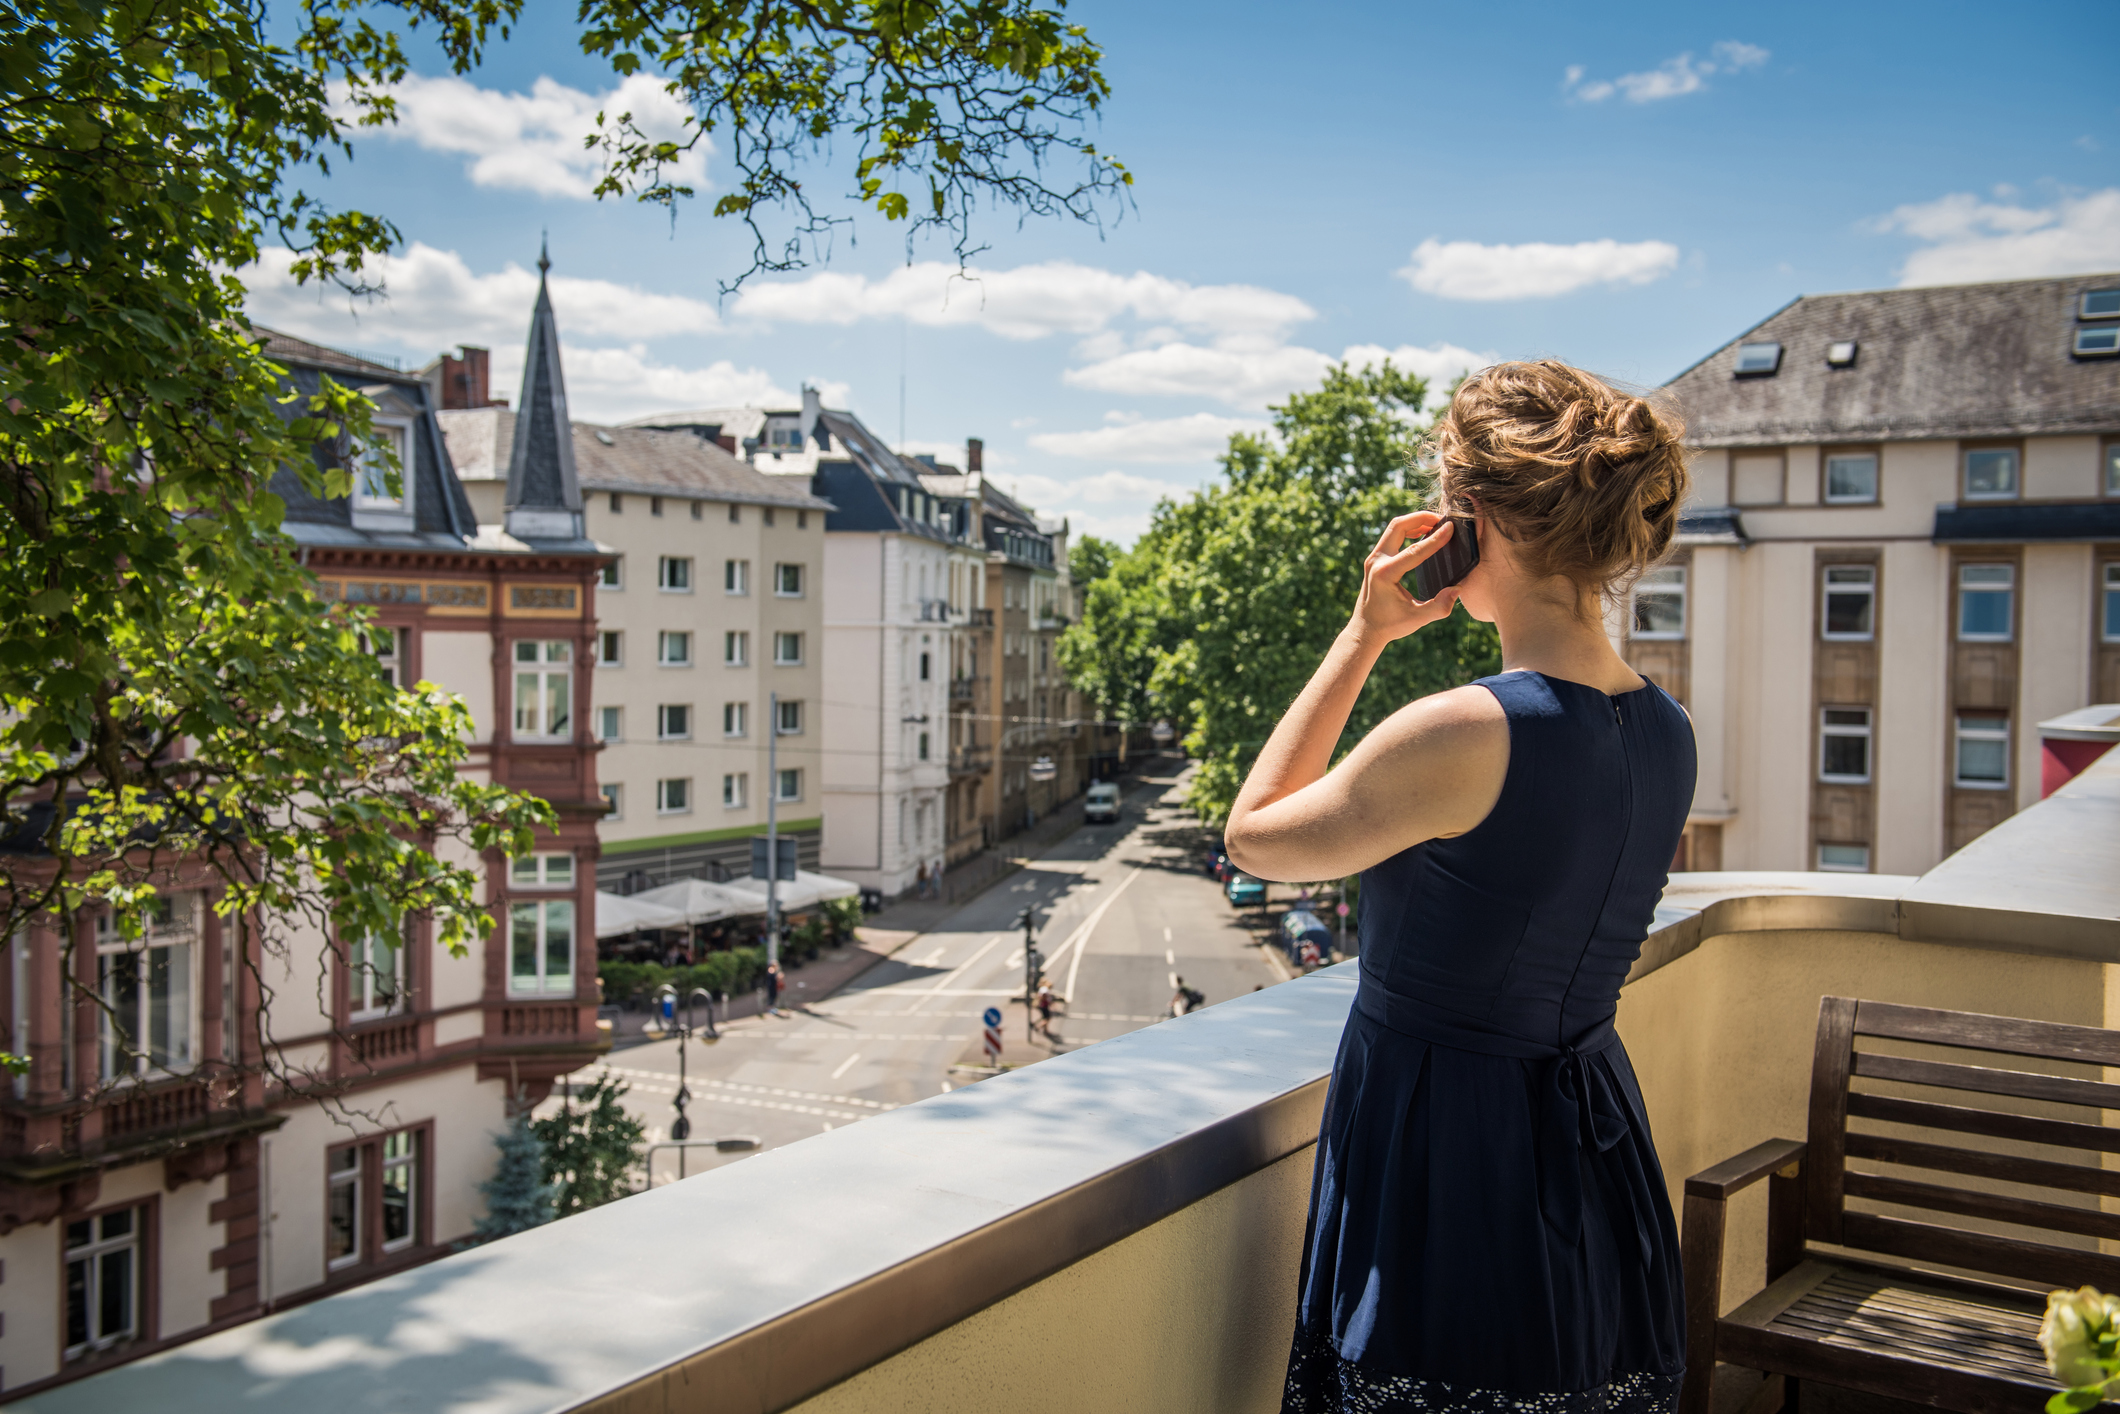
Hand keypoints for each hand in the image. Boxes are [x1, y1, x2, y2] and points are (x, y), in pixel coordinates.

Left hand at [1349, 511, 1461, 646]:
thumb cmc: (1391, 625)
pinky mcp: (1375, 558)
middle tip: (1443, 519)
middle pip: (1399, 526)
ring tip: (1436, 524)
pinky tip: (1423, 532)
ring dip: (1414, 521)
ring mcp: (1373, 558)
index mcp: (1386, 574)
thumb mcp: (1418, 619)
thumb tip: (1457, 589)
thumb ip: (1440, 607)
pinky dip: (1408, 529)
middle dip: (1421, 518)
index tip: (1451, 527)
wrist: (1366, 629)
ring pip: (1394, 527)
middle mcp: (1376, 561)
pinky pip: (1391, 535)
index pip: (1415, 550)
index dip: (1435, 538)